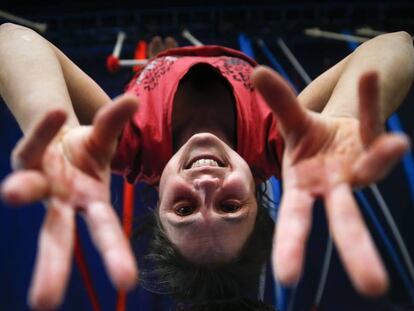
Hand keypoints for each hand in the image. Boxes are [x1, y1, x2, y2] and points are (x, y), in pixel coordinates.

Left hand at [1, 95, 138, 309]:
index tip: (126, 283)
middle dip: (53, 267)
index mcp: (91, 202)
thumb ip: (116, 123)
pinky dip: (47, 129)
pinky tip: (59, 114)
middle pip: (58, 236)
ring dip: (23, 192)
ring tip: (14, 192)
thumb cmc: (87, 152)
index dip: (115, 256)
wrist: (59, 140)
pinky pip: (35, 142)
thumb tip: (133, 100)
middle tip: (44, 304)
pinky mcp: (25, 158)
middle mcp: (63, 200)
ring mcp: (41, 181)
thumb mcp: (105, 142)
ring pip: (29, 192)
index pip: (104, 233)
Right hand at [252, 66, 409, 295]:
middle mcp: (334, 186)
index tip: (286, 279)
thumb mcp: (291, 125)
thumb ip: (278, 100)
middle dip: (357, 250)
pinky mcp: (375, 144)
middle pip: (345, 219)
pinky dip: (369, 101)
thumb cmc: (309, 143)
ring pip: (373, 169)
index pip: (296, 220)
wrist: (336, 135)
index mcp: (303, 188)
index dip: (291, 247)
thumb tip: (257, 70)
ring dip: (382, 157)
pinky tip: (368, 78)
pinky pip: (372, 121)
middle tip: (374, 288)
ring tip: (395, 143)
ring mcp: (358, 169)